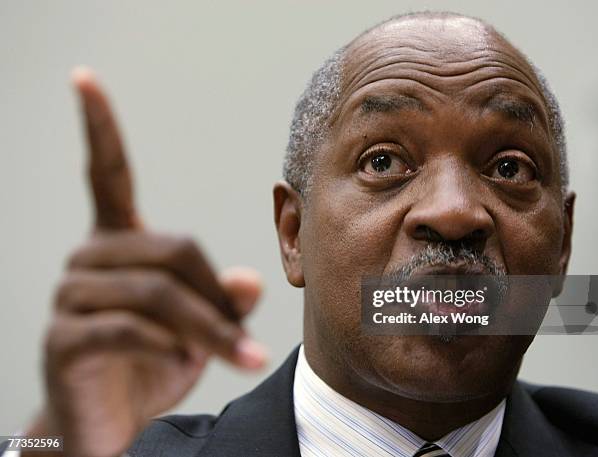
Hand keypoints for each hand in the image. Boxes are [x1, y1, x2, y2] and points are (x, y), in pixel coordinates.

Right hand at [23, 68, 266, 456]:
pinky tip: (178, 363)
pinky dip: (168, 348)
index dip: (99, 127)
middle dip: (218, 298)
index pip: (106, 174)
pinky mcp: (64, 339)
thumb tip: (247, 280)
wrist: (112, 424)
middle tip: (247, 339)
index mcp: (118, 241)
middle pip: (171, 249)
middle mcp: (90, 258)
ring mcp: (71, 297)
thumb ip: (221, 298)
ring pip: (157, 292)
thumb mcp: (200, 328)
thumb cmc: (155, 365)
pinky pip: (129, 328)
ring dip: (207, 329)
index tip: (84, 80)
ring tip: (233, 356)